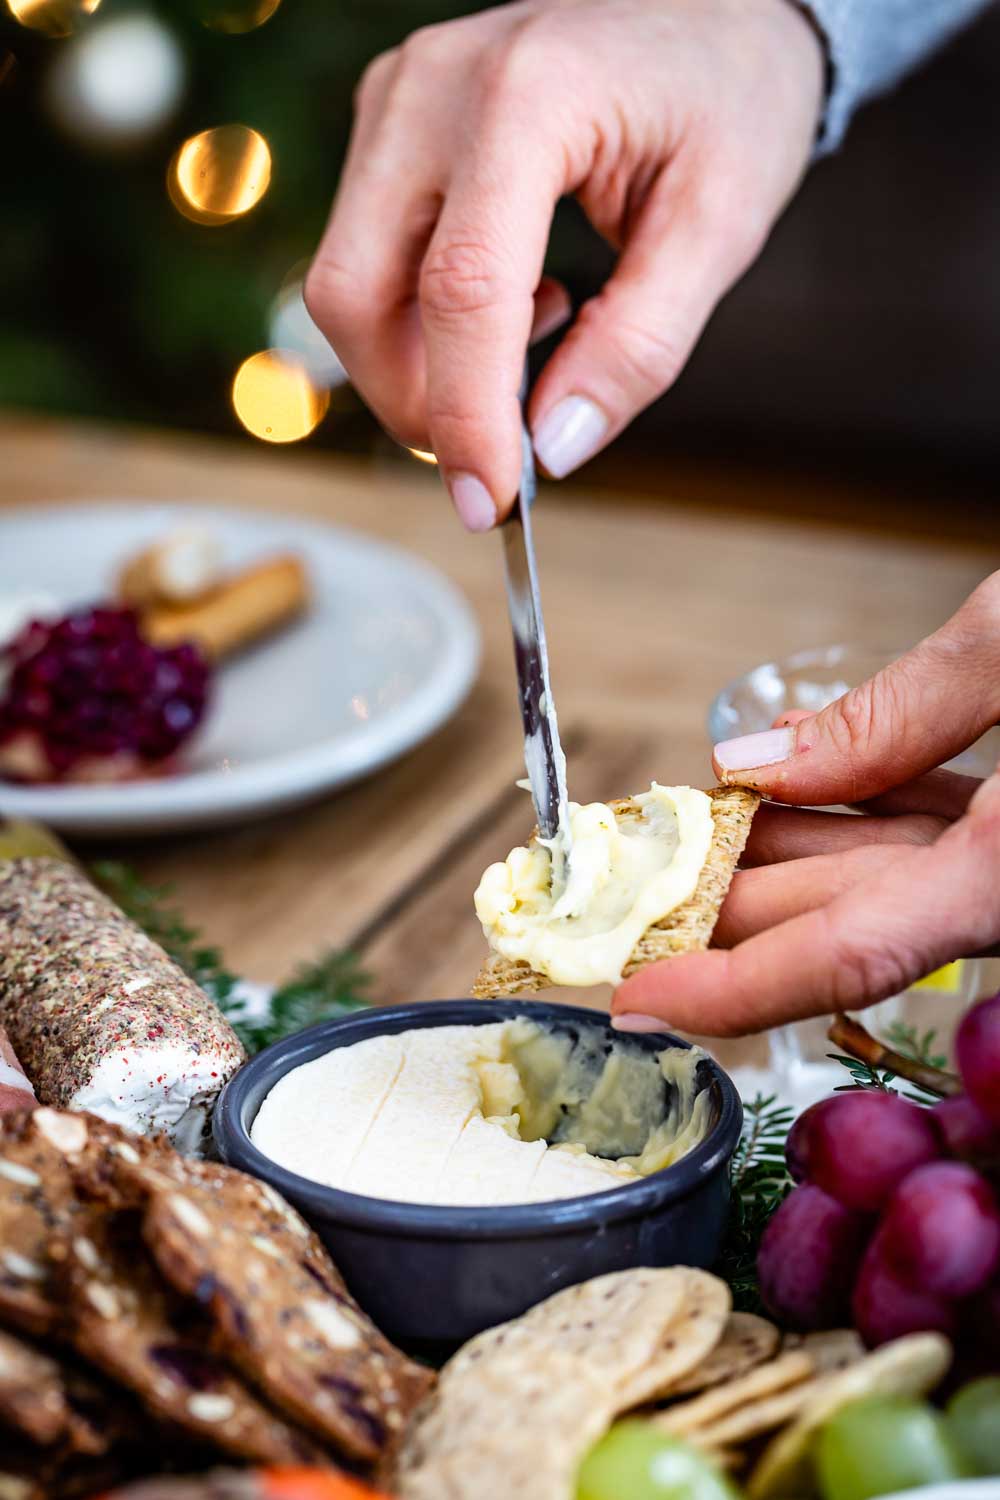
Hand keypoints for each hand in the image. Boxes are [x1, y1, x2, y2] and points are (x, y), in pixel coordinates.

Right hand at [305, 0, 823, 528]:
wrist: (715, 6)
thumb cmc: (729, 98)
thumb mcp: (720, 228)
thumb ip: (637, 347)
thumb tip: (554, 449)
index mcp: (527, 95)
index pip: (460, 290)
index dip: (466, 416)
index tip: (492, 504)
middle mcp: (432, 87)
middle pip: (356, 294)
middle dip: (418, 401)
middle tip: (504, 448)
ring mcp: (395, 99)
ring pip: (346, 284)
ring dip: (418, 364)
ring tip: (536, 342)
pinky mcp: (388, 125)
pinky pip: (364, 257)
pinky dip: (420, 321)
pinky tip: (511, 302)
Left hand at [612, 571, 999, 1035]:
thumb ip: (896, 714)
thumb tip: (763, 760)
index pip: (852, 953)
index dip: (731, 987)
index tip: (632, 999)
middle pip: (844, 916)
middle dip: (721, 909)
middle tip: (611, 896)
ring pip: (879, 876)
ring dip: (771, 862)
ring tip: (663, 840)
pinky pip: (924, 837)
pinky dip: (845, 821)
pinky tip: (771, 801)